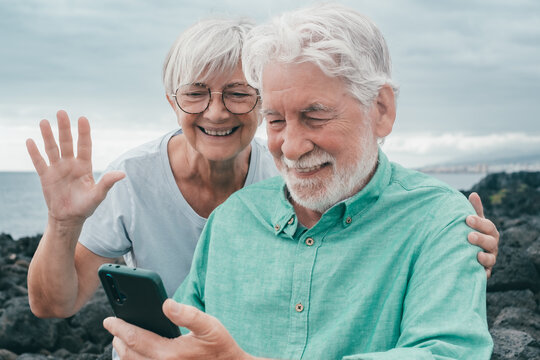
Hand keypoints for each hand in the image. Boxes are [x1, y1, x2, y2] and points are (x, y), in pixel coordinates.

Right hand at [26, 110, 124, 226]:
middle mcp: (71, 164)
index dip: (83, 132)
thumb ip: (107, 183)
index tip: (82, 118)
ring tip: (43, 122)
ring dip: (47, 136)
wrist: (69, 218)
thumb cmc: (86, 207)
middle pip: (67, 142)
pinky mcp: (46, 176)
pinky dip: (34, 153)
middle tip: (61, 112)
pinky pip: (39, 162)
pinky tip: (30, 141)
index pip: (84, 145)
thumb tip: (122, 174)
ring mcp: (57, 169)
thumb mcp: (98, 195)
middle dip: (64, 128)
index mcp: (84, 166)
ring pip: (52, 149)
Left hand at [104, 299, 260, 359]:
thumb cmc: (220, 347)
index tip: (110, 319)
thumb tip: (166, 303)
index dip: (120, 327)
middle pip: (129, 354)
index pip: (135, 338)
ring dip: (124, 352)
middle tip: (113, 327)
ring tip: (121, 339)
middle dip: (118, 339)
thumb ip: (188, 314)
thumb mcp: (210, 326)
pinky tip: (137, 353)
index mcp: (170, 353)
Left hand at [466, 192, 498, 277]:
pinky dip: (482, 272)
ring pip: (490, 259)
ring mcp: (489, 259)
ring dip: (484, 257)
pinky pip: (485, 273)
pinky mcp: (484, 272)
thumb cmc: (471, 233)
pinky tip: (477, 271)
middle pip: (490, 242)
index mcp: (490, 232)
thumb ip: (474, 210)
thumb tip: (473, 194)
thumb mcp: (472, 222)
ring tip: (476, 255)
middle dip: (480, 239)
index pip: (488, 226)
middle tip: (469, 236)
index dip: (479, 222)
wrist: (467, 254)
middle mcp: (492, 246)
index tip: (467, 218)